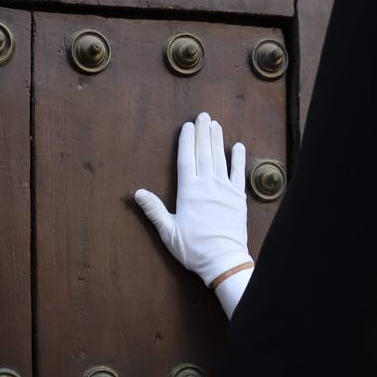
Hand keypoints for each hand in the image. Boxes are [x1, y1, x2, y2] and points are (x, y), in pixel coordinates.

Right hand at [134, 112, 251, 288]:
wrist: (223, 260)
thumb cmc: (193, 248)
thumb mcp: (168, 231)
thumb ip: (153, 210)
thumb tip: (137, 193)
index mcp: (188, 191)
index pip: (186, 159)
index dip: (186, 141)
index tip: (187, 126)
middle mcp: (207, 184)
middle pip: (204, 153)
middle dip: (202, 133)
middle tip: (203, 116)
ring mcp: (224, 189)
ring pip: (220, 158)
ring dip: (217, 140)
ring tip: (215, 124)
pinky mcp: (239, 198)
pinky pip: (239, 174)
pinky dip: (238, 159)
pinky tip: (238, 146)